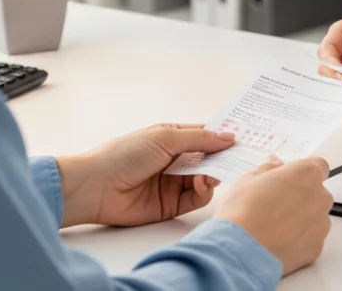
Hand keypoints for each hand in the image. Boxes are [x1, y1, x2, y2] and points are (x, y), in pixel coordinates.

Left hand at [55, 124, 234, 227]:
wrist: (96, 187)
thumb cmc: (124, 154)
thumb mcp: (165, 137)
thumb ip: (199, 139)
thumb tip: (229, 136)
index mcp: (170, 137)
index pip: (203, 135)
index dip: (222, 136)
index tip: (245, 138)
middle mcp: (173, 159)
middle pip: (208, 159)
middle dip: (223, 158)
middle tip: (240, 159)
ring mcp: (172, 182)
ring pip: (205, 179)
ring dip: (212, 176)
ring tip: (209, 175)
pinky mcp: (170, 205)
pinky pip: (196, 199)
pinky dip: (203, 192)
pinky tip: (200, 185)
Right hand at [215, 156, 333, 275]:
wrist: (241, 248)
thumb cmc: (243, 209)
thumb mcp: (249, 178)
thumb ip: (269, 169)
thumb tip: (276, 164)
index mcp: (306, 174)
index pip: (319, 166)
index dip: (303, 173)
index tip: (290, 179)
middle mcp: (320, 197)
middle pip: (317, 193)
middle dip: (302, 196)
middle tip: (275, 204)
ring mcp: (321, 225)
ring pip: (315, 217)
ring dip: (301, 219)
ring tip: (274, 227)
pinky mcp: (316, 248)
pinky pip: (310, 239)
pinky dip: (298, 240)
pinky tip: (278, 242)